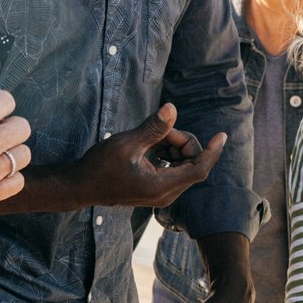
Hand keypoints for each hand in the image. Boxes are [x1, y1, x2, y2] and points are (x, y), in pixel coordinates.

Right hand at [72, 104, 225, 209]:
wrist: (81, 186)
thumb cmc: (100, 166)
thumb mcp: (127, 143)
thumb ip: (153, 128)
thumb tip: (172, 108)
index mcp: (161, 186)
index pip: (199, 169)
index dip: (212, 151)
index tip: (221, 135)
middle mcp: (166, 194)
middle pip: (192, 164)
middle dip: (181, 142)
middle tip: (159, 131)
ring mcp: (161, 194)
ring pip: (183, 166)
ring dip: (173, 147)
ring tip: (150, 139)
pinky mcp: (156, 190)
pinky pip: (173, 169)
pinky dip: (167, 155)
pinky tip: (151, 147)